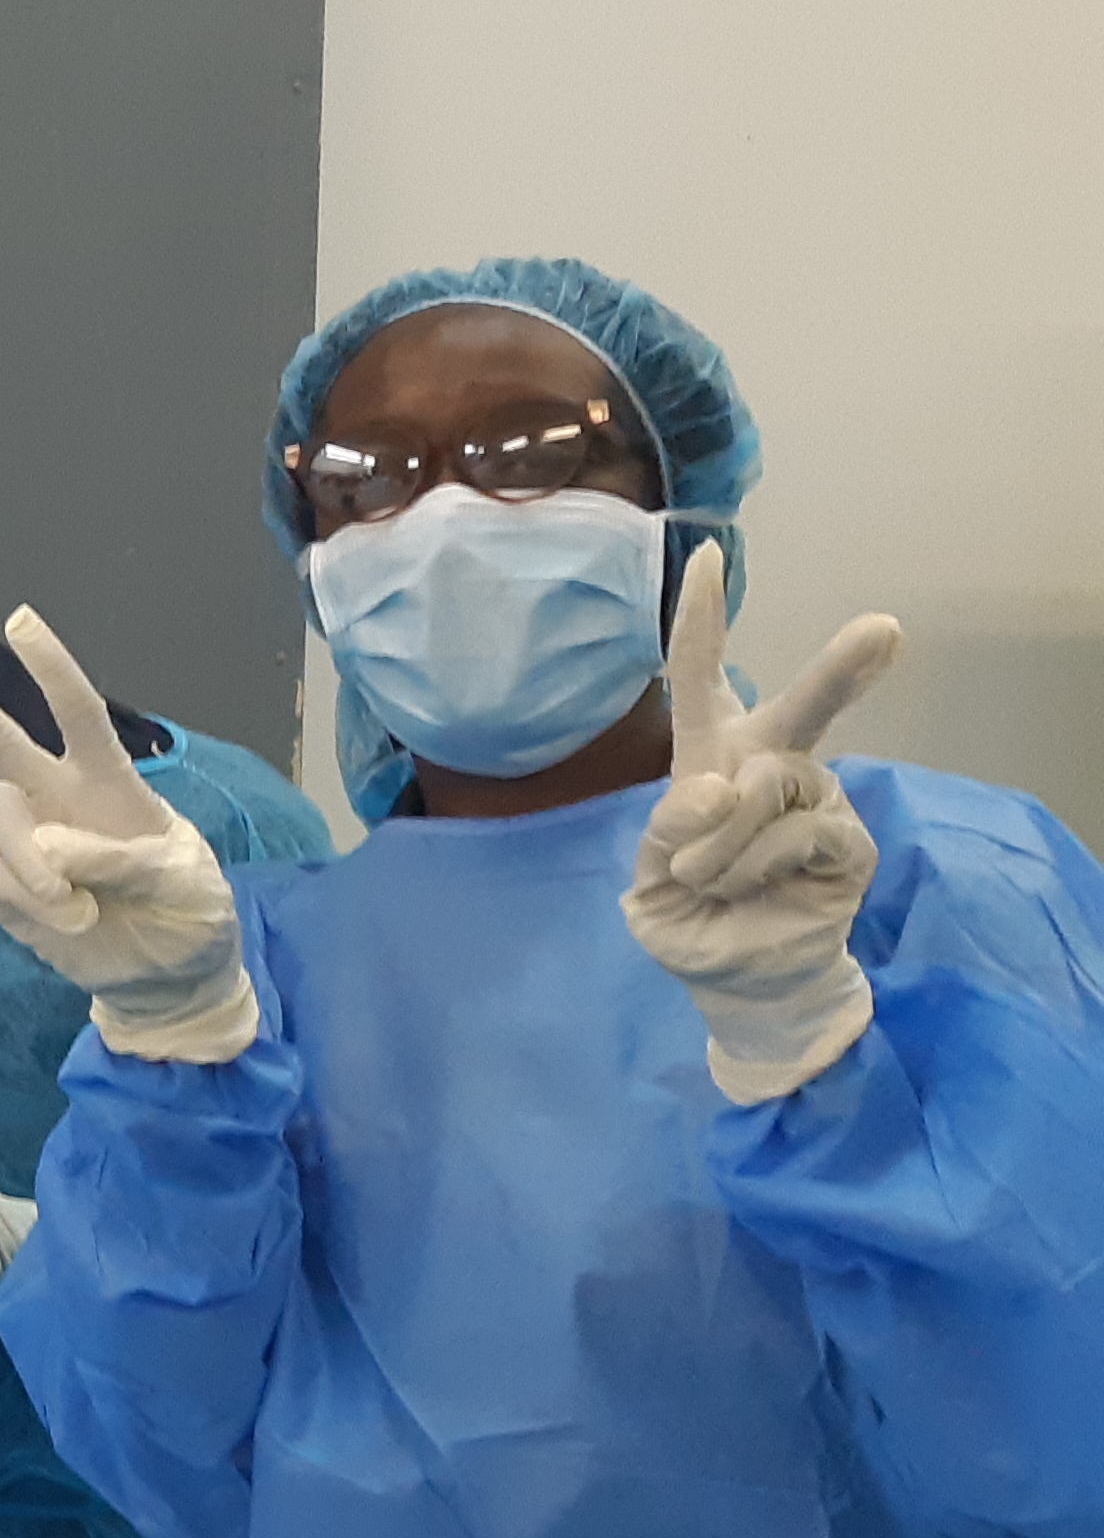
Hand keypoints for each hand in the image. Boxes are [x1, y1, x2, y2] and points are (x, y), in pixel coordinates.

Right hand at [0, 609, 257, 1063]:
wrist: (165, 980)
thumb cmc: (188, 913)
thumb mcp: (184, 881)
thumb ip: (125, 858)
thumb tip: (48, 846)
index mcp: (110, 783)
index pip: (78, 715)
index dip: (52, 669)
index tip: (21, 621)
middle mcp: (57, 799)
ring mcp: (26, 842)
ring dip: (23, 854)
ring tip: (63, 900)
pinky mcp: (4, 886)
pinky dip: (25, 898)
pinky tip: (68, 919)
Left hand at [621, 547, 898, 1103]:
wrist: (738, 982)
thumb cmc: (691, 920)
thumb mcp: (652, 883)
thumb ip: (670, 832)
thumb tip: (721, 787)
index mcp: (710, 759)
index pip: (702, 679)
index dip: (702, 620)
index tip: (706, 554)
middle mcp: (769, 765)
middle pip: (796, 708)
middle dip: (841, 671)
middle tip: (886, 629)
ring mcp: (816, 800)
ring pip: (769, 788)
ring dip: (722, 842)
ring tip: (707, 879)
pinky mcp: (846, 841)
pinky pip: (795, 834)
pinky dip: (752, 864)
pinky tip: (748, 889)